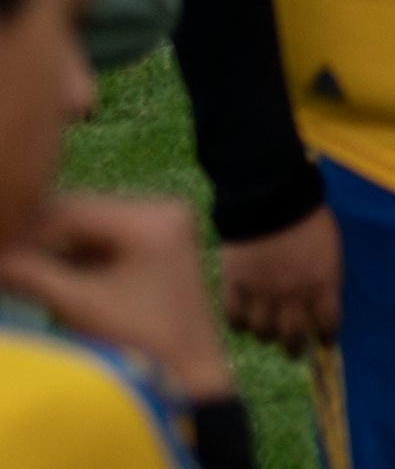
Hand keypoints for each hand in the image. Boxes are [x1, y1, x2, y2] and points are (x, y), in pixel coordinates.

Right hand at [0, 194, 234, 401]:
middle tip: (5, 254)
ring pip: (85, 227)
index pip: (71, 213)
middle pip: (79, 215)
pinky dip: (70, 254)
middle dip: (34, 237)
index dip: (25, 230)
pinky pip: (101, 239)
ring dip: (49, 245)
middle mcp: (162, 210)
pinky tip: (40, 270)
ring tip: (16, 266)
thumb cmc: (137, 343)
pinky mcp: (155, 241)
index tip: (1, 248)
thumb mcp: (80, 305)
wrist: (189, 371)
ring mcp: (161, 223)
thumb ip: (30, 275)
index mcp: (153, 220)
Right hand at [214, 205, 338, 353]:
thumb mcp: (330, 247)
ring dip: (266, 333)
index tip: (323, 340)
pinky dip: (238, 323)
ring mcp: (261, 293)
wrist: (270, 199)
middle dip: (294, 346)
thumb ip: (326, 276)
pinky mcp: (234, 285)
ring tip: (267, 330)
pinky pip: (234, 317)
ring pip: (262, 331)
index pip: (327, 323)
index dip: (325, 335)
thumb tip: (322, 297)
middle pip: (291, 336)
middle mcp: (292, 295)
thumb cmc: (309, 217)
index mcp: (322, 283)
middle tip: (293, 349)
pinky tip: (243, 320)